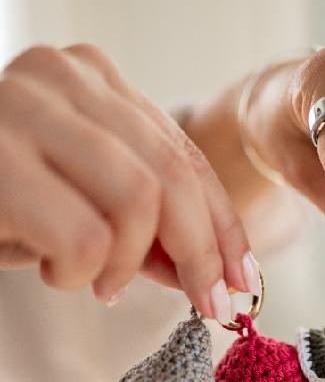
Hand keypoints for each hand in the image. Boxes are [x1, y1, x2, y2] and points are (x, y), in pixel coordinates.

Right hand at [0, 44, 259, 321]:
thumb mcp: (79, 207)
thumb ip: (145, 229)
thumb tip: (215, 275)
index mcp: (91, 79)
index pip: (184, 156)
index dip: (225, 226)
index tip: (244, 281)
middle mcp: (61, 76)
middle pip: (174, 176)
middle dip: (203, 254)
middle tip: (209, 306)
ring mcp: (23, 104)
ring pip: (139, 200)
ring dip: (130, 264)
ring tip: (100, 283)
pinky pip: (84, 235)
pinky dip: (80, 272)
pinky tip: (55, 271)